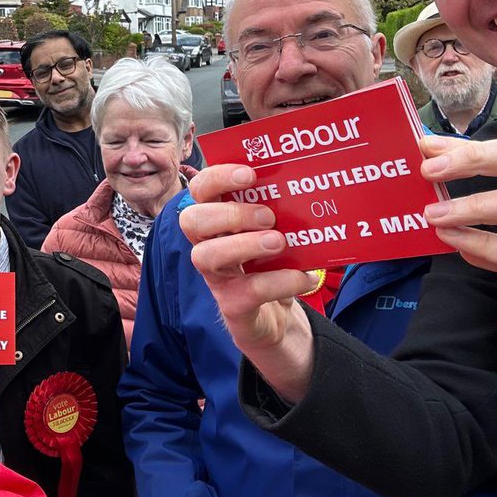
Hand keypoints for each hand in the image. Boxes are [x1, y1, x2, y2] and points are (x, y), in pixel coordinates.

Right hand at [183, 165, 320, 402]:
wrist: (279, 322)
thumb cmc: (273, 266)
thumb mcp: (275, 233)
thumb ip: (279, 212)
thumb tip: (306, 185)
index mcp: (218, 220)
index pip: (200, 190)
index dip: (217, 178)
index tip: (250, 175)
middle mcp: (209, 246)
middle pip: (191, 220)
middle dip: (228, 213)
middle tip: (267, 216)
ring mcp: (217, 277)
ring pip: (205, 256)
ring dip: (244, 245)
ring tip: (279, 243)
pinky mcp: (233, 305)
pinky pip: (247, 291)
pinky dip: (280, 281)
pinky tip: (304, 277)